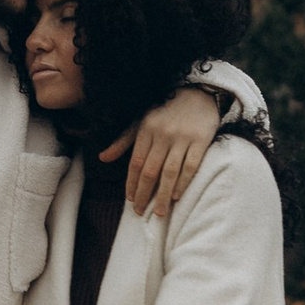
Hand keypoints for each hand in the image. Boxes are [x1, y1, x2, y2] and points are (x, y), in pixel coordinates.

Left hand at [104, 85, 222, 218]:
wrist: (198, 93)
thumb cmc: (166, 110)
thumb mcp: (141, 121)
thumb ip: (123, 141)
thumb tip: (103, 158)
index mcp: (146, 129)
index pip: (135, 163)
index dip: (132, 184)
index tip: (131, 200)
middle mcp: (163, 134)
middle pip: (150, 171)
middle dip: (144, 194)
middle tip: (141, 211)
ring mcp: (182, 137)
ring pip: (170, 172)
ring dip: (163, 195)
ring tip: (160, 212)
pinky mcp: (201, 140)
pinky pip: (190, 166)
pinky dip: (183, 183)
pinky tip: (177, 196)